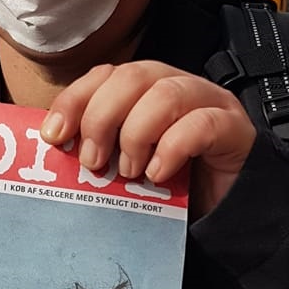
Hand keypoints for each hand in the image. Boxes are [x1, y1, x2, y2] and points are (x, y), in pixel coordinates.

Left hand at [40, 62, 256, 215]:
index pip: (106, 74)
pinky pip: (202, 124)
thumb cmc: (175, 188)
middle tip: (92, 161)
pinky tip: (159, 174)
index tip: (54, 135)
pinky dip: (173, 148)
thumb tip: (56, 150)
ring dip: (137, 133)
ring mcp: (210, 103)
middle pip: (134, 76)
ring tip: (129, 171)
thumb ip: (100, 152)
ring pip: (167, 94)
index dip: (76, 99)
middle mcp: (177, 87)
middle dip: (102, 117)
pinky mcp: (234, 128)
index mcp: (147, 90)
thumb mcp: (127, 167)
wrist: (231, 213)